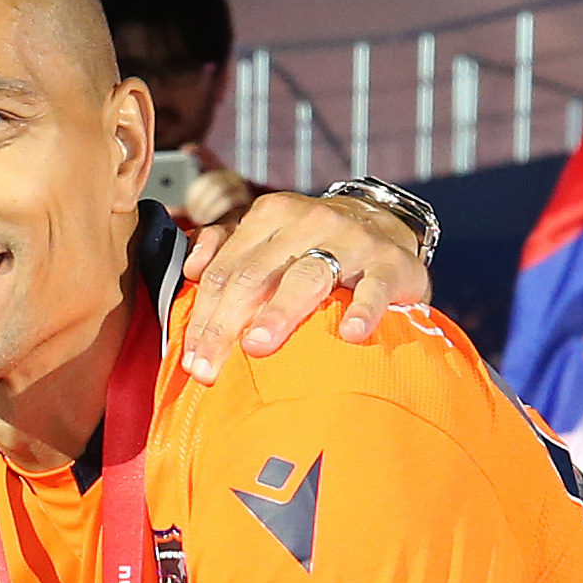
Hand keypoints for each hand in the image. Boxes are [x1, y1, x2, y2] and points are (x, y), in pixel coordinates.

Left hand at [175, 186, 437, 381]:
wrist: (387, 223)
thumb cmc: (316, 241)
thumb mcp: (269, 234)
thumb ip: (226, 246)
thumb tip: (191, 268)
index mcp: (271, 214)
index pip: (226, 270)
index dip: (203, 315)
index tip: (191, 358)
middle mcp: (309, 222)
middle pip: (256, 277)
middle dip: (226, 325)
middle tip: (209, 368)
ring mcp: (352, 240)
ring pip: (307, 277)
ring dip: (279, 313)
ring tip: (257, 345)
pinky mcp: (392, 263)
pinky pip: (375, 288)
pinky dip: (362, 311)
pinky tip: (349, 334)